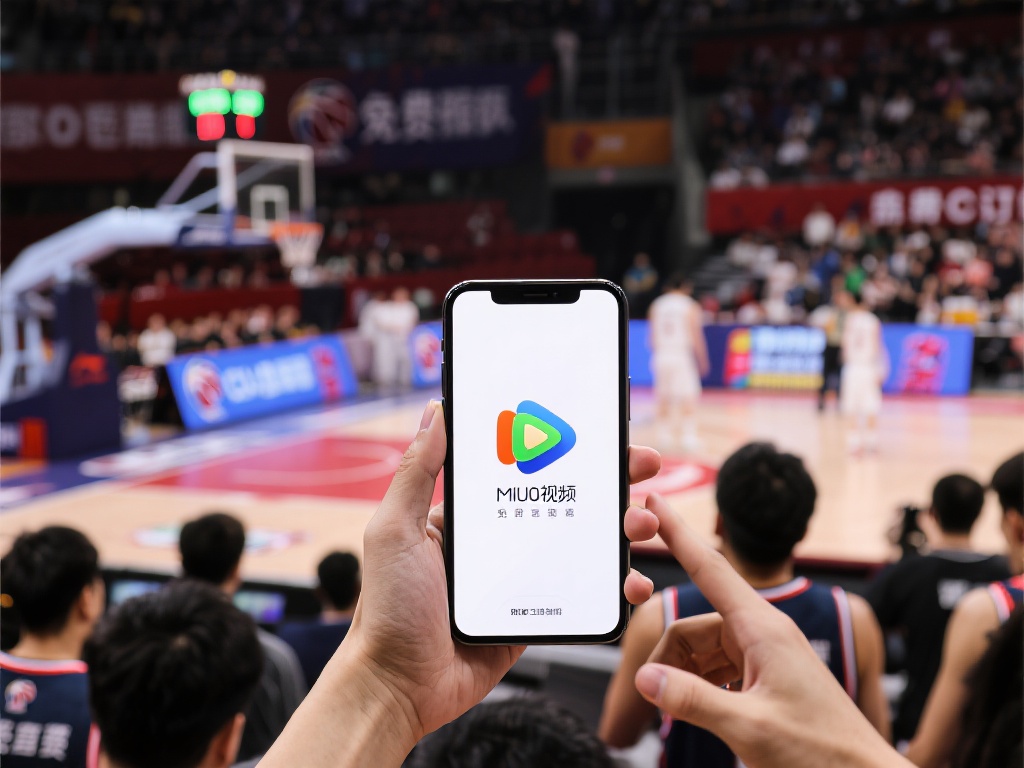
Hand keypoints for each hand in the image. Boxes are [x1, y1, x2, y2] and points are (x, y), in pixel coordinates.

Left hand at [347, 401, 661, 749]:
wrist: (397, 689)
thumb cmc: (386, 611)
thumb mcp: (396, 530)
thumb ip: (417, 472)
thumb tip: (437, 411)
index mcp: (466, 516)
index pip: (523, 468)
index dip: (564, 448)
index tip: (600, 431)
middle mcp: (496, 543)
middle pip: (563, 501)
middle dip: (608, 482)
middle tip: (644, 465)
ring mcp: (517, 581)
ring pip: (580, 547)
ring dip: (619, 530)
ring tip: (643, 522)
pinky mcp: (531, 619)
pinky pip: (579, 597)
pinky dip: (611, 588)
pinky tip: (632, 582)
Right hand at [634, 493, 909, 767]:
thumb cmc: (822, 754)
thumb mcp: (750, 728)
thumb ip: (693, 700)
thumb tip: (646, 678)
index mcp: (763, 629)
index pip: (709, 568)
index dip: (677, 533)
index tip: (654, 501)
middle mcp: (764, 633)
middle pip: (695, 625)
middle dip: (671, 657)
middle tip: (657, 698)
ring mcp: (767, 654)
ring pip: (704, 649)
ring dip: (687, 677)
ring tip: (686, 714)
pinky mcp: (768, 675)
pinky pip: (719, 667)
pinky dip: (703, 686)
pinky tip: (706, 713)